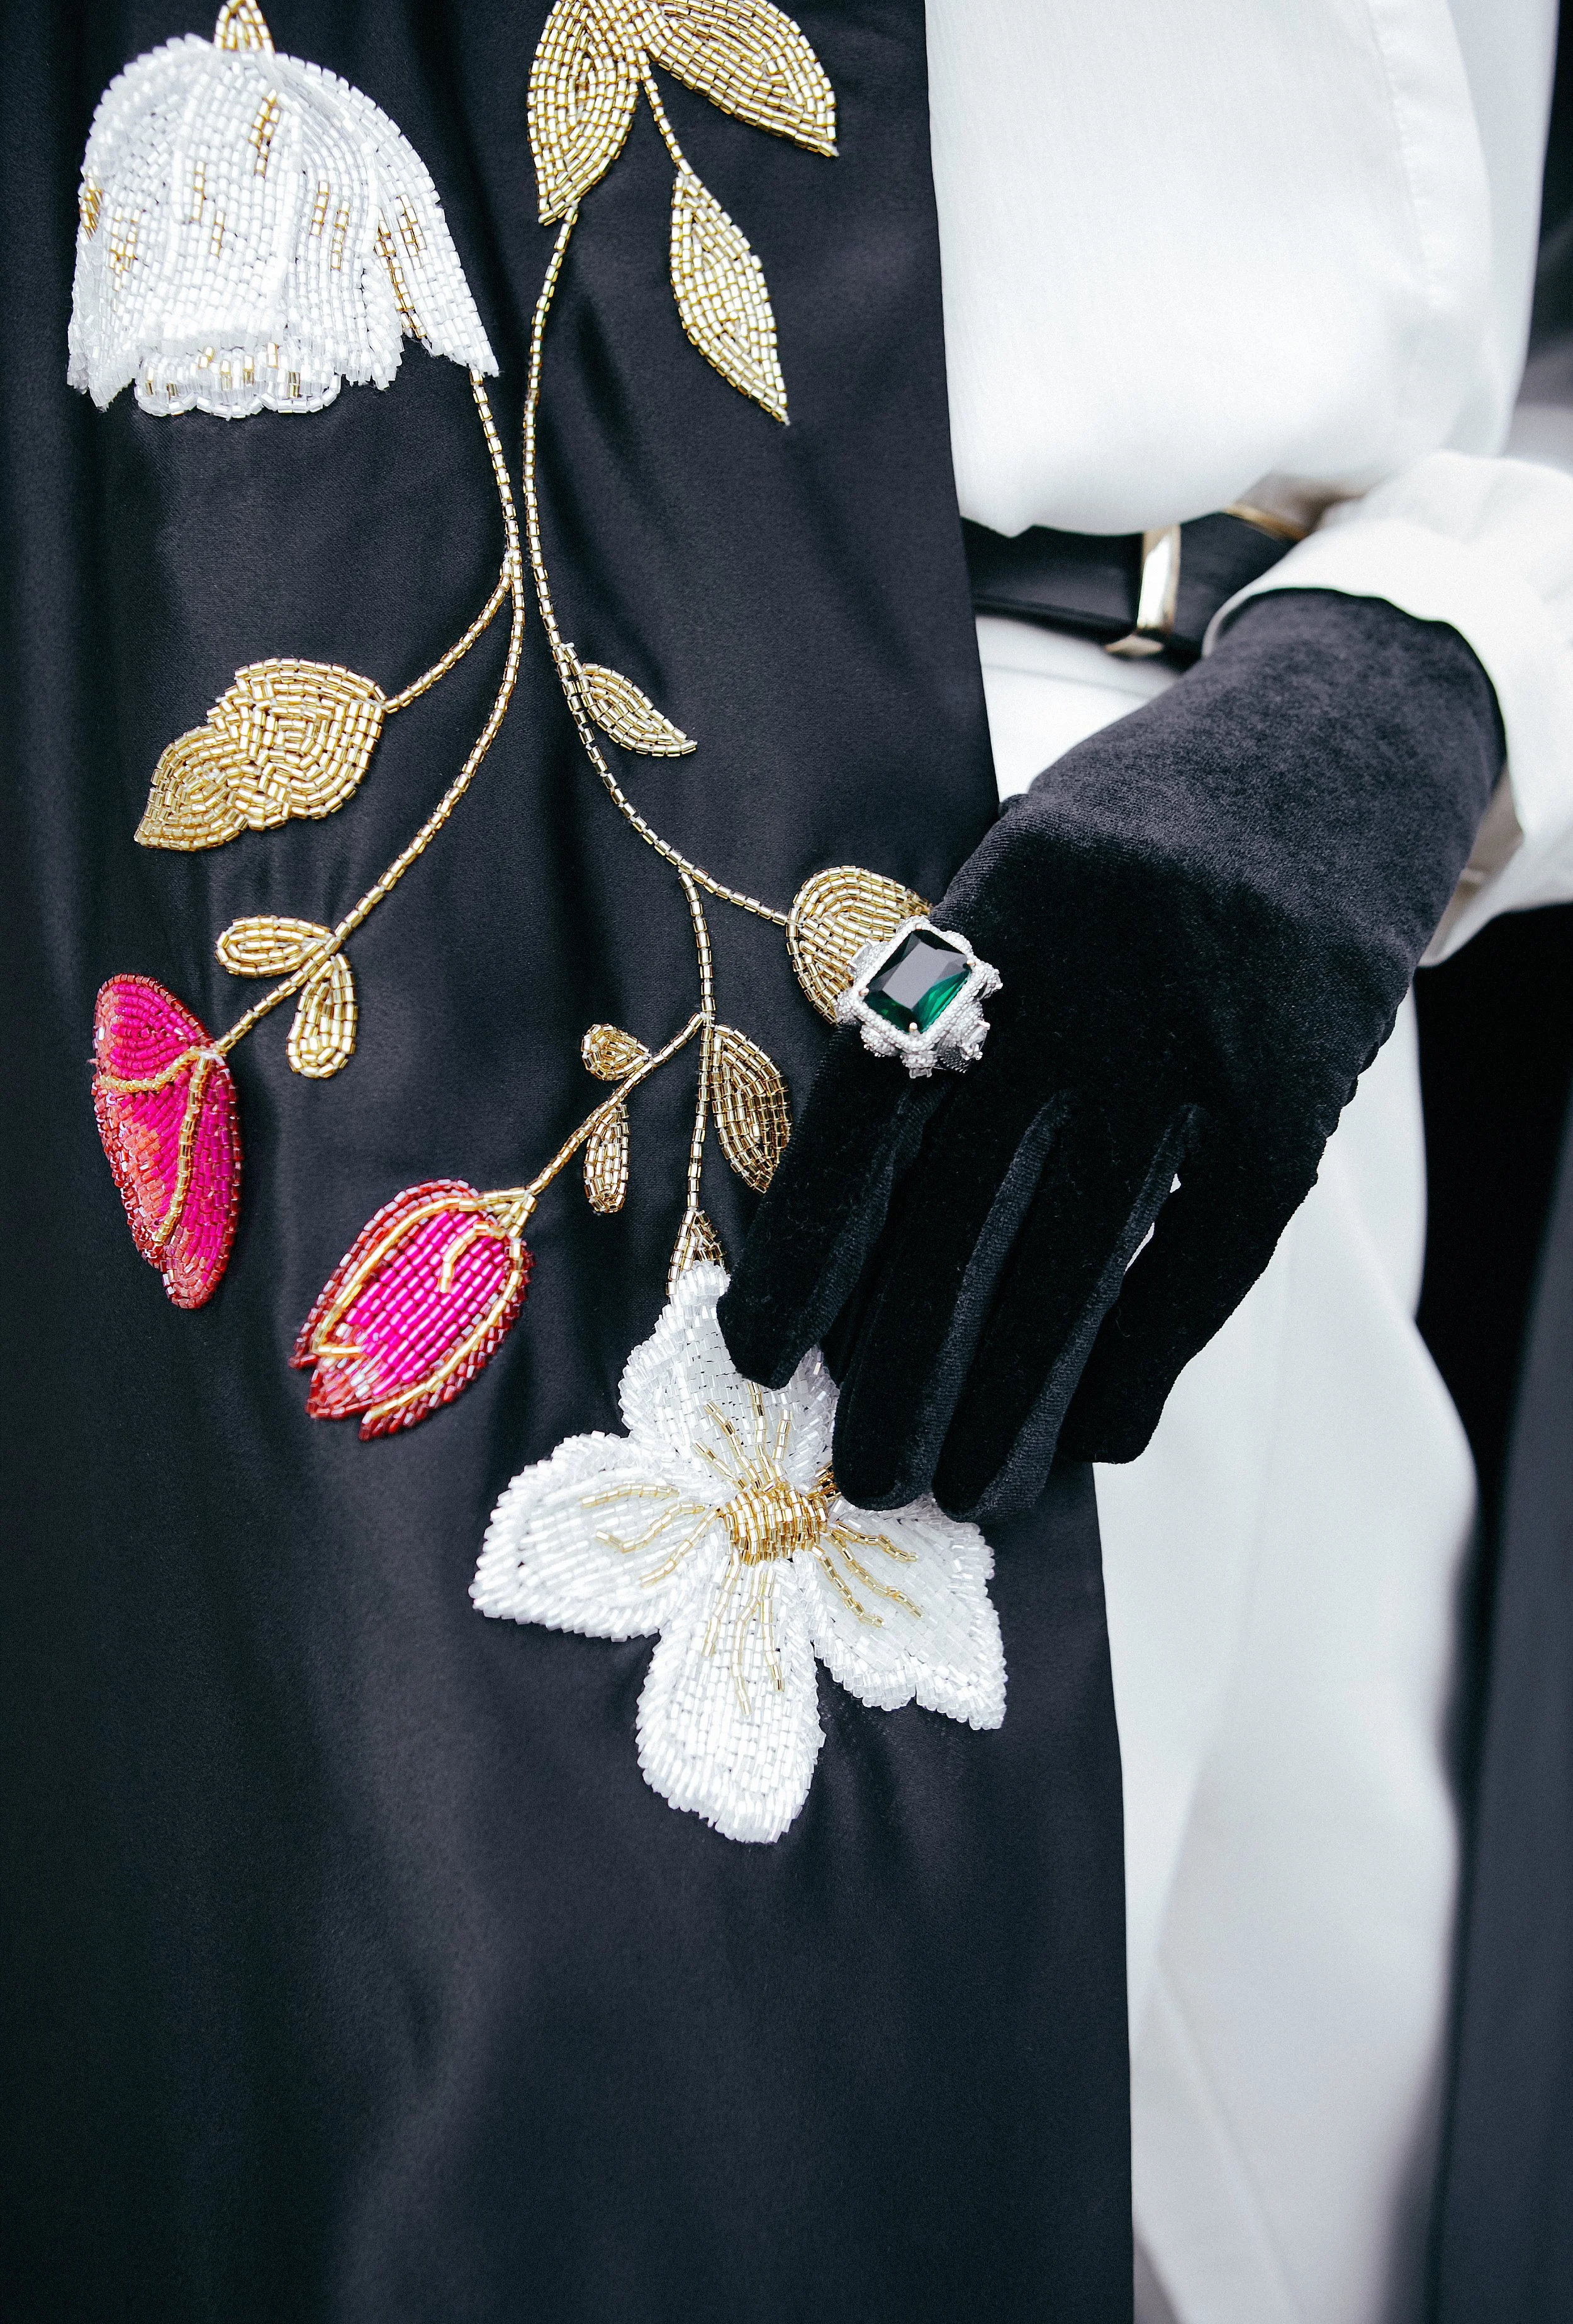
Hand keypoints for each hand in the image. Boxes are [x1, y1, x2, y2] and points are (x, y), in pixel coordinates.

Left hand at [718, 591, 1501, 1518]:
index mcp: (995, 913)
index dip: (811, 1251)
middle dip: (909, 1366)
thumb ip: (947, 998)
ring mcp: (1207, 1041)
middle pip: (971, 1213)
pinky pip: (1209, 1260)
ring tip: (973, 1494)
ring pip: (1088, 1260)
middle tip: (868, 1477)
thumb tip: (858, 1208)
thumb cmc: (1143, 826)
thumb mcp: (1021, 861)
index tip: (763, 1357)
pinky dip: (1150, 1360)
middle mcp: (1094, 980)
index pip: (874, 1113)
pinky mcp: (1300, 1096)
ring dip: (1020, 1398)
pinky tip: (1103, 1435)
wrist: (1341, 740)